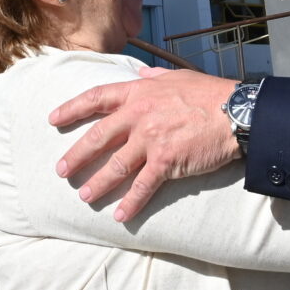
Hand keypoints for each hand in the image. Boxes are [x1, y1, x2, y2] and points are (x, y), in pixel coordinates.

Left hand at [48, 70, 242, 220]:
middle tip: (61, 170)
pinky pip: (143, 186)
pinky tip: (120, 215)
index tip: (54, 119)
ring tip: (84, 196)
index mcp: (139, 93)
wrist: (235, 112)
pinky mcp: (166, 161)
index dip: (72, 109)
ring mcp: (151, 139)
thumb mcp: (177, 76)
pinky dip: (130, 203)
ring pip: (116, 166)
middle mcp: (139, 116)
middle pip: (98, 137)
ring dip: (98, 183)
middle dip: (77, 155)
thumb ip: (154, 77)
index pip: (96, 98)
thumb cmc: (209, 93)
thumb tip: (140, 73)